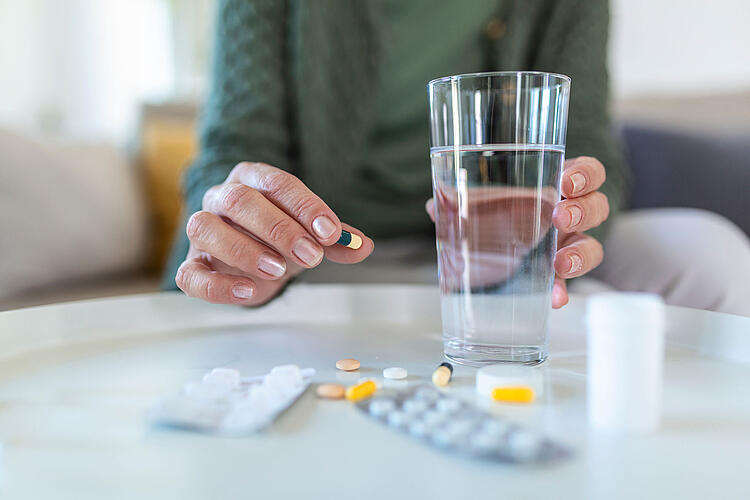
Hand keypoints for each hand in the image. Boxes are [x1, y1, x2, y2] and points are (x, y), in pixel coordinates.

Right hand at [176, 162, 373, 304]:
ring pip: (205, 228)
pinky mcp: (192, 266)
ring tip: (279, 270)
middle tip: (310, 255)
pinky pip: (190, 274)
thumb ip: (335, 240)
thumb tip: (361, 246)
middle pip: (239, 200)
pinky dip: (218, 285)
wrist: (253, 263)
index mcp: (252, 180)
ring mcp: (202, 231)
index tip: (330, 232)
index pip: (275, 183)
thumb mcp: (312, 236)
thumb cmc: (280, 239)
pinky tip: (248, 291)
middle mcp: (221, 198)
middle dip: (279, 228)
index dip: (304, 206)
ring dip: (245, 249)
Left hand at [425, 156, 608, 308]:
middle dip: (583, 211)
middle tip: (559, 217)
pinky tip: (554, 298)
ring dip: (581, 254)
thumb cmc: (495, 214)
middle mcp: (570, 214)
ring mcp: (568, 246)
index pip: (587, 173)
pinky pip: (568, 284)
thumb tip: (436, 205)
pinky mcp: (557, 276)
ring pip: (593, 246)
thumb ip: (461, 201)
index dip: (585, 174)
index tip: (566, 182)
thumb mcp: (479, 203)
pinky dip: (561, 290)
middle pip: (597, 207)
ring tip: (560, 263)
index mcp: (556, 187)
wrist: (487, 250)